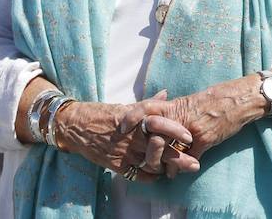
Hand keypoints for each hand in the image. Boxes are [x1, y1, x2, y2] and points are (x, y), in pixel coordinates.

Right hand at [55, 91, 197, 182]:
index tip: (190, 136)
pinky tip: (157, 176)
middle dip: (179, 157)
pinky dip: (149, 176)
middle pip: (161, 148)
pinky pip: (136, 174)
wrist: (76, 126)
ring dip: (167, 168)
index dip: (177, 130)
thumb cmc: (104, 114)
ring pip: (151, 163)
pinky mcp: (115, 164)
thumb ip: (148, 104)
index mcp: (137, 119)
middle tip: (194, 162)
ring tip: (181, 171)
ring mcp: (124, 151)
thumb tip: (166, 94)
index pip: (161, 124)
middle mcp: (132, 136)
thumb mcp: (127, 106)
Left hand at [119, 76, 265, 177]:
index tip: (122, 126)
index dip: (133, 116)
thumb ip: (177, 110)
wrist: (239, 100)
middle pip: (154, 134)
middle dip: (146, 148)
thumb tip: (162, 119)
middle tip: (140, 157)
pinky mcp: (204, 141)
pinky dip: (182, 167)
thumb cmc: (217, 98)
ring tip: (160, 169)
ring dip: (163, 162)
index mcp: (177, 105)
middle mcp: (181, 117)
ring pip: (169, 151)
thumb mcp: (193, 100)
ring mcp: (191, 130)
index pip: (147, 107)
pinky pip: (187, 159)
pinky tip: (180, 171)